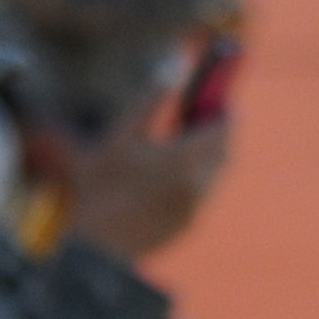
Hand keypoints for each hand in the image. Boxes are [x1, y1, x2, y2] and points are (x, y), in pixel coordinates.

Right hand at [50, 111, 228, 262]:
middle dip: (217, 134)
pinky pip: (198, 195)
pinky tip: (168, 177)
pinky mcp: (185, 226)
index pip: (221, 129)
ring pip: (212, 174)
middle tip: (204, 119)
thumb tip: (174, 66)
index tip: (223, 100)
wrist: (94, 251)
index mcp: (184, 159)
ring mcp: (192, 208)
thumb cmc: (98, 189)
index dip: (223, 112)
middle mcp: (195, 185)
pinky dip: (193, 180)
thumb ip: (150, 100)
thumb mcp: (119, 137)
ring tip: (186, 146)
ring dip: (207, 157)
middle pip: (222, 152)